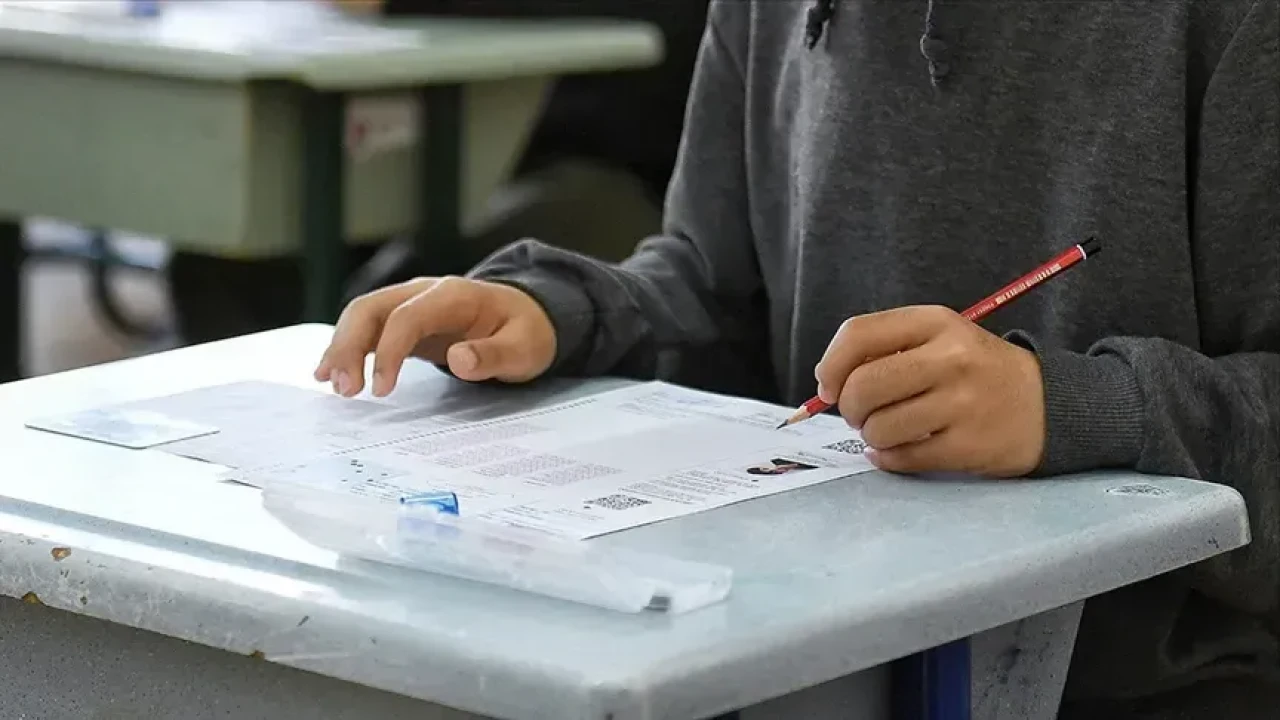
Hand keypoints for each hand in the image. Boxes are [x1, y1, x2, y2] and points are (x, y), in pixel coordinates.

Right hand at [314, 277, 555, 397]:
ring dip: (342, 347)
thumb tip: (460, 361)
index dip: (388, 351)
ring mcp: (411, 303)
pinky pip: (368, 328)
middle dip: (349, 346)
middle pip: (372, 308)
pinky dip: (346, 347)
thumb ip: (494, 354)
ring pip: (362, 315)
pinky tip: (329, 372)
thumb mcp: (525, 348)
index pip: (407, 316)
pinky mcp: (404, 320)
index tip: (381, 390)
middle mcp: (425, 292)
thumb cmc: (526, 331)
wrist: (528, 315)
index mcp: (454, 295)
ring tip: (332, 385)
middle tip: (344, 389)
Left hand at [813, 305, 1045, 476]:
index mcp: (937, 322)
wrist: (1049, 404)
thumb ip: (886, 348)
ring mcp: (963, 404)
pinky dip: (888, 458)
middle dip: (849, 407)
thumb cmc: (976, 371)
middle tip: (860, 414)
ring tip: (888, 430)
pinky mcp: (969, 446)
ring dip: (871, 435)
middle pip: (862, 386)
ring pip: (879, 427)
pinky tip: (898, 449)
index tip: (828, 386)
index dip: (831, 365)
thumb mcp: (940, 338)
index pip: (858, 334)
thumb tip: (826, 382)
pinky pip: (902, 458)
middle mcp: (951, 359)